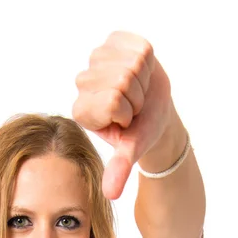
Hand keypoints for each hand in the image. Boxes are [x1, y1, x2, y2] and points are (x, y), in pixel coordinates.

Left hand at [72, 31, 177, 199]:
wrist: (155, 110)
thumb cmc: (140, 131)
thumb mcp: (131, 150)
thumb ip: (119, 168)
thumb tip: (111, 195)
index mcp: (82, 110)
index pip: (111, 101)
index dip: (128, 111)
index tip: (127, 119)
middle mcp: (83, 84)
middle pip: (122, 80)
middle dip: (137, 95)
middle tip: (135, 104)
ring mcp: (96, 60)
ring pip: (131, 62)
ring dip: (144, 78)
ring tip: (138, 88)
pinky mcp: (113, 42)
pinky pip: (137, 46)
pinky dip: (147, 59)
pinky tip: (141, 70)